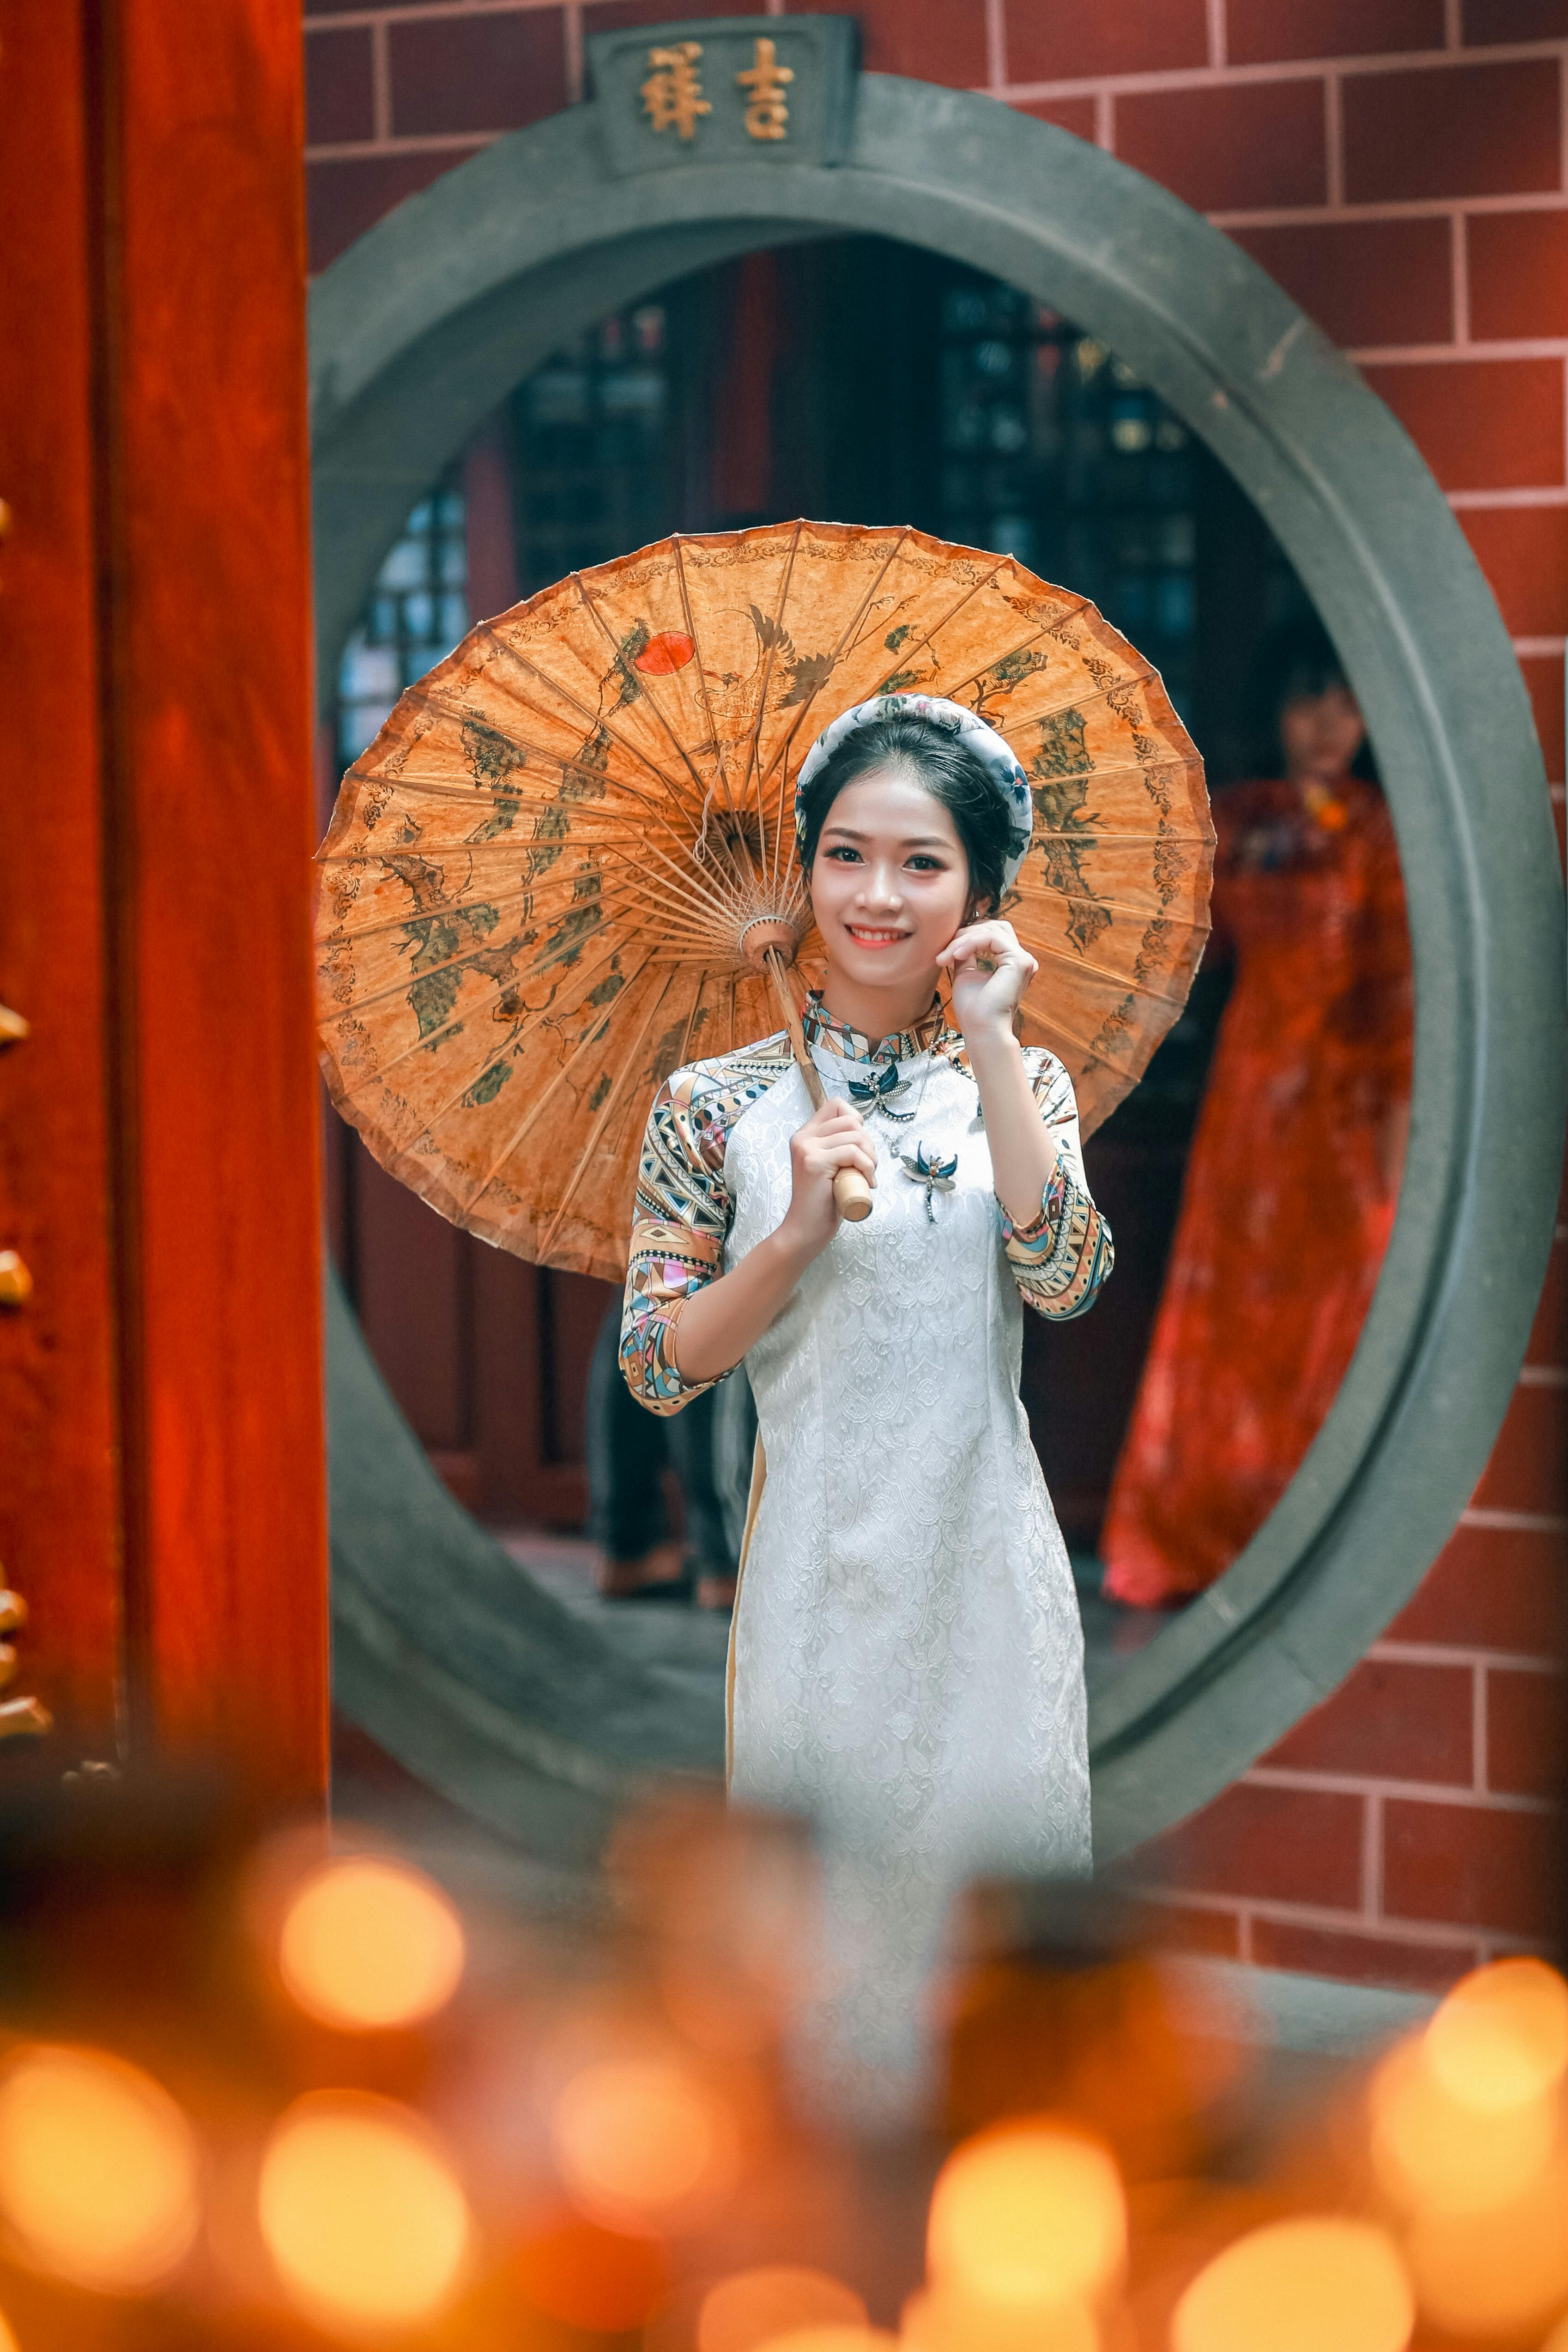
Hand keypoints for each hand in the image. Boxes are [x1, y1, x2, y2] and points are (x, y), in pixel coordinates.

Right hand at [776, 1098, 875, 1262]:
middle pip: (850, 1120)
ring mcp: (806, 1149)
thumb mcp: (831, 1166)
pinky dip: (867, 1166)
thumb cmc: (823, 1201)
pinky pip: (852, 1152)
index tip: (860, 1147)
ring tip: (867, 1176)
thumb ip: (837, 1146)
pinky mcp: (814, 1162)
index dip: (856, 1121)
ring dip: (870, 1156)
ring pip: (854, 1136)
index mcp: (806, 1135)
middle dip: (868, 1142)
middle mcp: (803, 1137)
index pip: (837, 1105)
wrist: (806, 1229)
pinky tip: (867, 1182)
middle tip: (868, 1167)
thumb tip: (860, 1128)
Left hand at [937, 917, 1038, 1046]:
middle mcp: (1021, 960)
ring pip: (992, 930)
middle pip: (994, 927)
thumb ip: (966, 953)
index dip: (966, 938)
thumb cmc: (973, 1010)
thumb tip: (958, 936)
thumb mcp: (965, 973)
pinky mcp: (1019, 961)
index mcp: (1011, 964)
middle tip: (944, 951)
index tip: (943, 955)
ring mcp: (1023, 960)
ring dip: (965, 939)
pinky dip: (970, 942)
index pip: (991, 935)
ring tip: (948, 954)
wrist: (981, 1030)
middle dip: (966, 934)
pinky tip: (955, 955)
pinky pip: (991, 938)